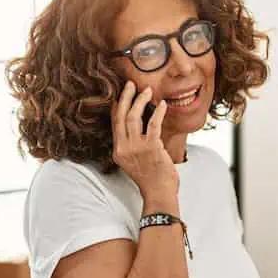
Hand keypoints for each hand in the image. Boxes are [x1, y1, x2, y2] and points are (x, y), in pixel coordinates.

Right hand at [110, 80, 177, 197]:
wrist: (159, 193)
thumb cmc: (151, 179)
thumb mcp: (134, 162)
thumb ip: (132, 147)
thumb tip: (137, 128)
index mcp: (118, 151)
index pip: (115, 123)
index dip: (117, 107)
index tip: (121, 94)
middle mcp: (124, 148)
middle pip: (121, 116)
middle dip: (126, 97)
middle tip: (130, 84)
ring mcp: (136, 148)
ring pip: (134, 117)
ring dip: (140, 101)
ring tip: (147, 91)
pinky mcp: (151, 148)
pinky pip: (153, 124)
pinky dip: (158, 112)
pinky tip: (162, 105)